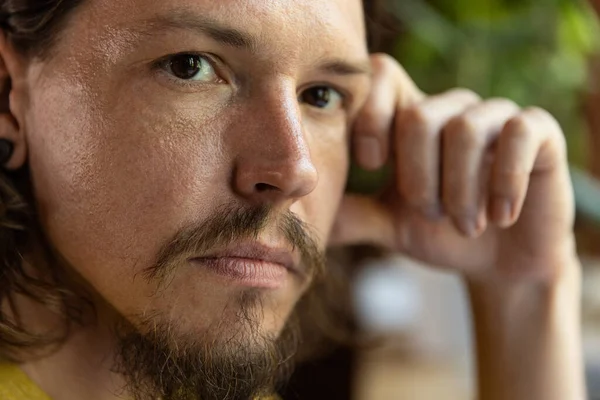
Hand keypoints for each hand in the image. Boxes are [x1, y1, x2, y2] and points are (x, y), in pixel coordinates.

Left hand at [330, 54, 576, 281]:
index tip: (371, 163)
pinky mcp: (538, 132)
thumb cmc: (441, 234)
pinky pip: (520, 133)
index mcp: (410, 119)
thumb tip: (298, 215)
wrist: (498, 261)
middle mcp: (451, 109)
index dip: (369, 115)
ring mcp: (496, 115)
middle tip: (429, 214)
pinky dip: (504, 182)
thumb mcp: (389, 224)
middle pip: (419, 115)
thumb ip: (352, 214)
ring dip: (459, 190)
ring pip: (466, 128)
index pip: (381, 74)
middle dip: (418, 177)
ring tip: (463, 224)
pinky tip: (500, 216)